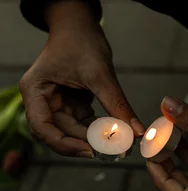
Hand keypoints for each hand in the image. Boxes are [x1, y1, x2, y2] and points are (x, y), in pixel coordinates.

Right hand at [19, 1, 143, 156]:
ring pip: (71, 130)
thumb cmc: (81, 42)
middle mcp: (41, 100)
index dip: (64, 143)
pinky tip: (110, 130)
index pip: (42, 127)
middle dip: (84, 142)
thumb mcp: (100, 74)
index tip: (90, 150)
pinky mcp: (69, 104)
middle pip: (58, 132)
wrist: (80, 27)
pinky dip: (95, 128)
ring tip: (114, 143)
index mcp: (35, 91)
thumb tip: (137, 131)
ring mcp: (55, 103)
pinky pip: (81, 123)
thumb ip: (117, 105)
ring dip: (92, 137)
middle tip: (110, 150)